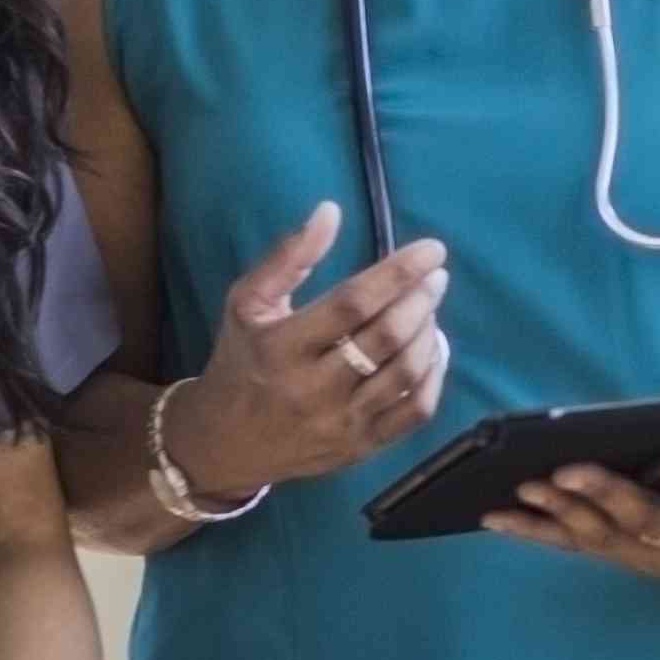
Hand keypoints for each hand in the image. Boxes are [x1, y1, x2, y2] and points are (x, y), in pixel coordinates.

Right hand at [161, 202, 448, 501]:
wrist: (224, 443)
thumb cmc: (240, 360)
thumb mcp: (247, 303)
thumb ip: (288, 257)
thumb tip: (331, 211)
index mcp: (281, 347)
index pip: (352, 303)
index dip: (397, 273)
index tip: (431, 249)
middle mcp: (313, 389)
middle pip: (385, 338)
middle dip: (420, 300)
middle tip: (434, 278)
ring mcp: (341, 423)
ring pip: (405, 373)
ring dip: (429, 333)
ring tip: (429, 309)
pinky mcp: (361, 447)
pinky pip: (414, 412)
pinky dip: (434, 375)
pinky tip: (432, 349)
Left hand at [488, 435, 659, 602]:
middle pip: (643, 523)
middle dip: (602, 498)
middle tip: (563, 471)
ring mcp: (654, 556)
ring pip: (600, 538)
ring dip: (557, 516)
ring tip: (516, 490)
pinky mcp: (627, 556)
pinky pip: (577, 545)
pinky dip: (536, 531)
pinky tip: (496, 516)